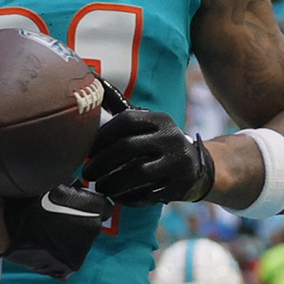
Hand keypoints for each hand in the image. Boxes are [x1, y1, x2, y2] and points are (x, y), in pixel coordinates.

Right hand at [0, 183, 114, 279]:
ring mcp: (78, 253)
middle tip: (57, 216)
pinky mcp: (64, 268)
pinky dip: (60, 253)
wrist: (1, 223)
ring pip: (80, 243)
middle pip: (92, 226)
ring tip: (48, 230)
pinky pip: (68, 259)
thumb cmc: (26, 198)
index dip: (91, 204)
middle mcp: (91, 233)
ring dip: (69, 237)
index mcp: (92, 210)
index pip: (103, 207)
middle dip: (80, 221)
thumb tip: (83, 191)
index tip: (79, 205)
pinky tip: (46, 245)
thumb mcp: (54, 181)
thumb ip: (75, 189)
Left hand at [83, 99, 213, 205]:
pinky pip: (148, 194)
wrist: (196, 167)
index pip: (126, 121)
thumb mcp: (149, 125)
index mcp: (160, 119)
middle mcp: (171, 137)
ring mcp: (178, 162)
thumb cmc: (159, 144)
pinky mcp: (180, 185)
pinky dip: (128, 197)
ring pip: (137, 172)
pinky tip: (117, 198)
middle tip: (87, 173)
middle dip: (102, 162)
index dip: (102, 136)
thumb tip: (98, 85)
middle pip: (128, 147)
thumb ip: (124, 110)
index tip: (88, 151)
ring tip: (100, 188)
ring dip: (113, 182)